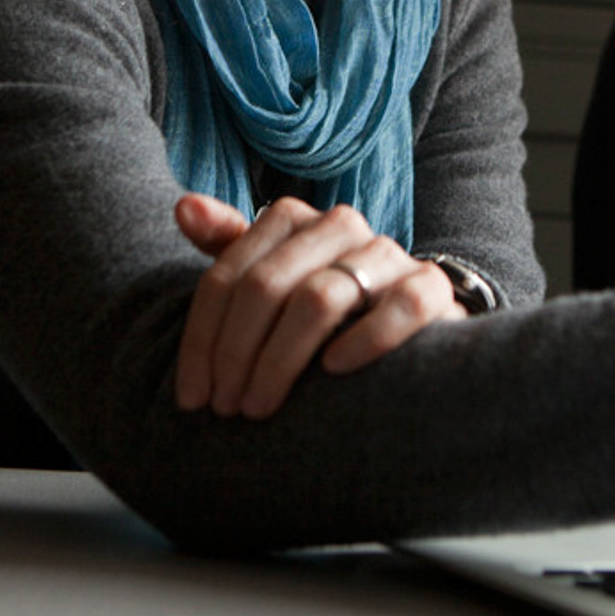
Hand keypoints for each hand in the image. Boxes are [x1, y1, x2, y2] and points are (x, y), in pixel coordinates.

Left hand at [172, 194, 467, 418]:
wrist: (410, 317)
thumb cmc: (325, 304)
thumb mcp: (271, 277)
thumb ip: (227, 246)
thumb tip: (184, 207)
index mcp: (293, 219)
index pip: (230, 275)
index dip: (203, 338)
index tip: (192, 395)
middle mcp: (340, 226)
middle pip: (267, 286)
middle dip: (236, 354)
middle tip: (226, 408)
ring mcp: (388, 253)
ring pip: (321, 298)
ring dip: (281, 359)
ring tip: (261, 405)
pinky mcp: (430, 287)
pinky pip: (400, 305)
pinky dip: (365, 338)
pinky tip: (334, 369)